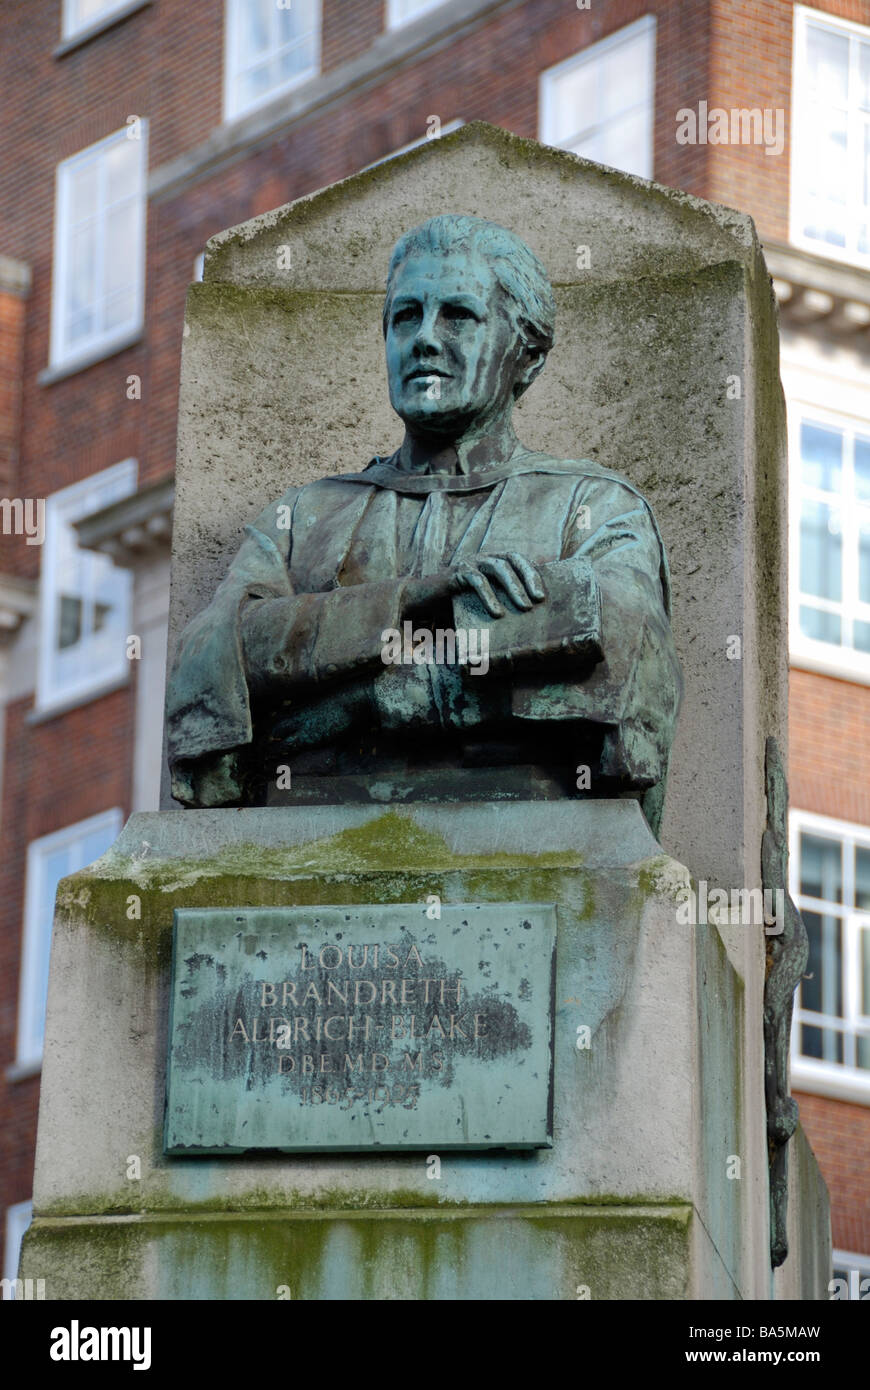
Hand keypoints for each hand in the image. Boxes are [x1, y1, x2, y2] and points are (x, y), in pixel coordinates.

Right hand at [404, 552, 545, 618]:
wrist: (423, 600)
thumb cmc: (457, 604)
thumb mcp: (484, 601)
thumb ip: (501, 601)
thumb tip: (529, 617)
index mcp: (493, 561)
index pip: (519, 560)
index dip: (533, 574)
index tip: (543, 595)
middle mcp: (483, 557)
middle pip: (512, 560)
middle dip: (528, 578)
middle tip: (538, 600)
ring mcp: (470, 562)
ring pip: (497, 567)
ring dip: (513, 587)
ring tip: (524, 607)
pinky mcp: (457, 572)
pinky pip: (477, 581)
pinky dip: (489, 596)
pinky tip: (497, 613)